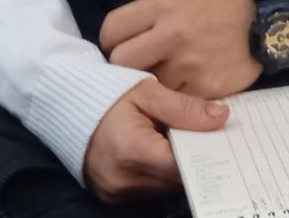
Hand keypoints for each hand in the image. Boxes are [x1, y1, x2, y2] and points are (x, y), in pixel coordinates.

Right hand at [84, 78, 228, 202]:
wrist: (67, 106)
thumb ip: (184, 107)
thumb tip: (221, 117)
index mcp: (131, 150)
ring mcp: (116, 193)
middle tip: (205, 137)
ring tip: (181, 141)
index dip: (204, 153)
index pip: (182, 165)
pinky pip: (149, 190)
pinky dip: (159, 173)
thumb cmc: (106, 94)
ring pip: (164, 188)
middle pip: (175, 180)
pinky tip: (160, 151)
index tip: (220, 140)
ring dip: (176, 168)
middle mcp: (123, 180)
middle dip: (193, 160)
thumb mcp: (146, 91)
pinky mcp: (112, 198)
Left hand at [99, 0, 262, 100]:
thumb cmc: (217, 4)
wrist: (262, 26)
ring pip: (146, 83)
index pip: (112, 28)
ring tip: (159, 73)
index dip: (110, 39)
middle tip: (133, 63)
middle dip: (123, 64)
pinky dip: (173, 94)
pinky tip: (180, 84)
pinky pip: (172, 98)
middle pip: (121, 61)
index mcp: (163, 4)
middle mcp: (172, 33)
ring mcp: (188, 63)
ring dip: (149, 82)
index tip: (116, 43)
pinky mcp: (203, 88)